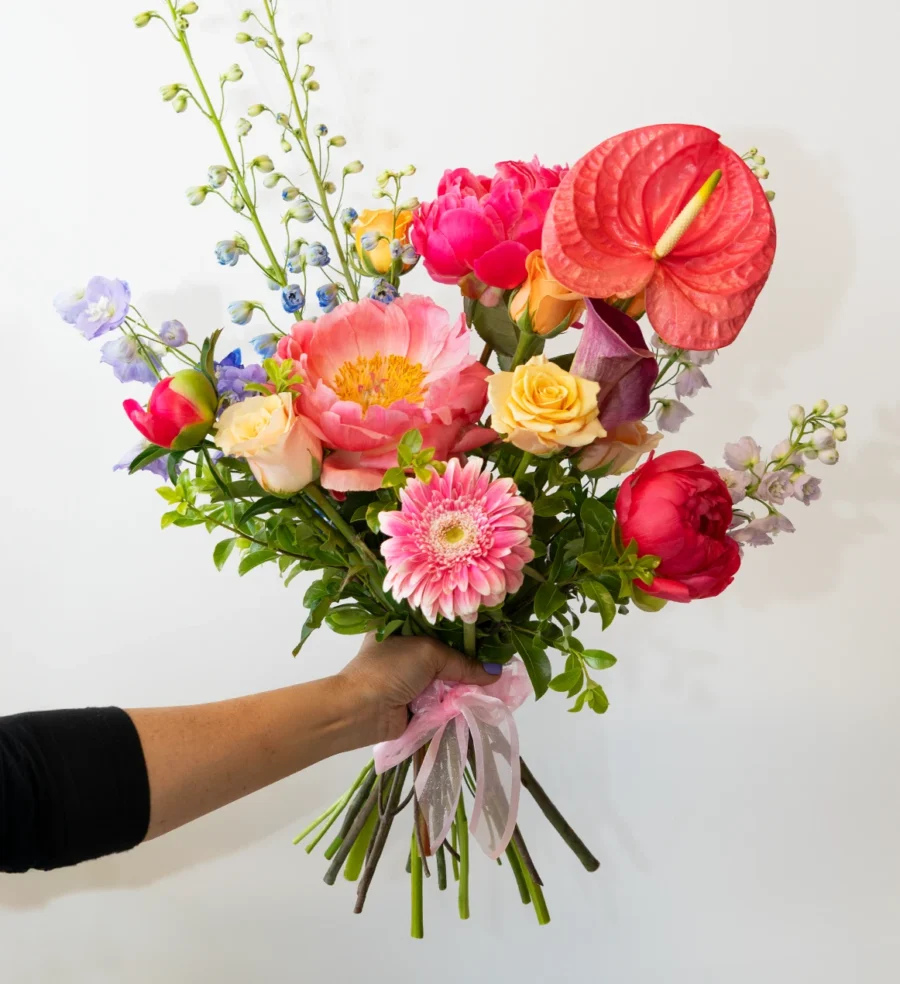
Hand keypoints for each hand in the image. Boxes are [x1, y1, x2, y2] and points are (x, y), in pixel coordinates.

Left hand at [336, 634, 500, 743]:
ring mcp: (409, 679)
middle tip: (500, 662)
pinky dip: (455, 704)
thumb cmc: (390, 669)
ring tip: (496, 684)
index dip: (463, 633)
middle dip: (469, 662)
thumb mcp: (429, 654)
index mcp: (400, 628)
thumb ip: (463, 663)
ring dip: (464, 686)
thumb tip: (496, 673)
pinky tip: (478, 701)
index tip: (491, 637)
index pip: (438, 626)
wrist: (361, 711)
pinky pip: (441, 702)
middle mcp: (404, 651)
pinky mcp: (414, 704)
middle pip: (445, 655)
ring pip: (445, 680)